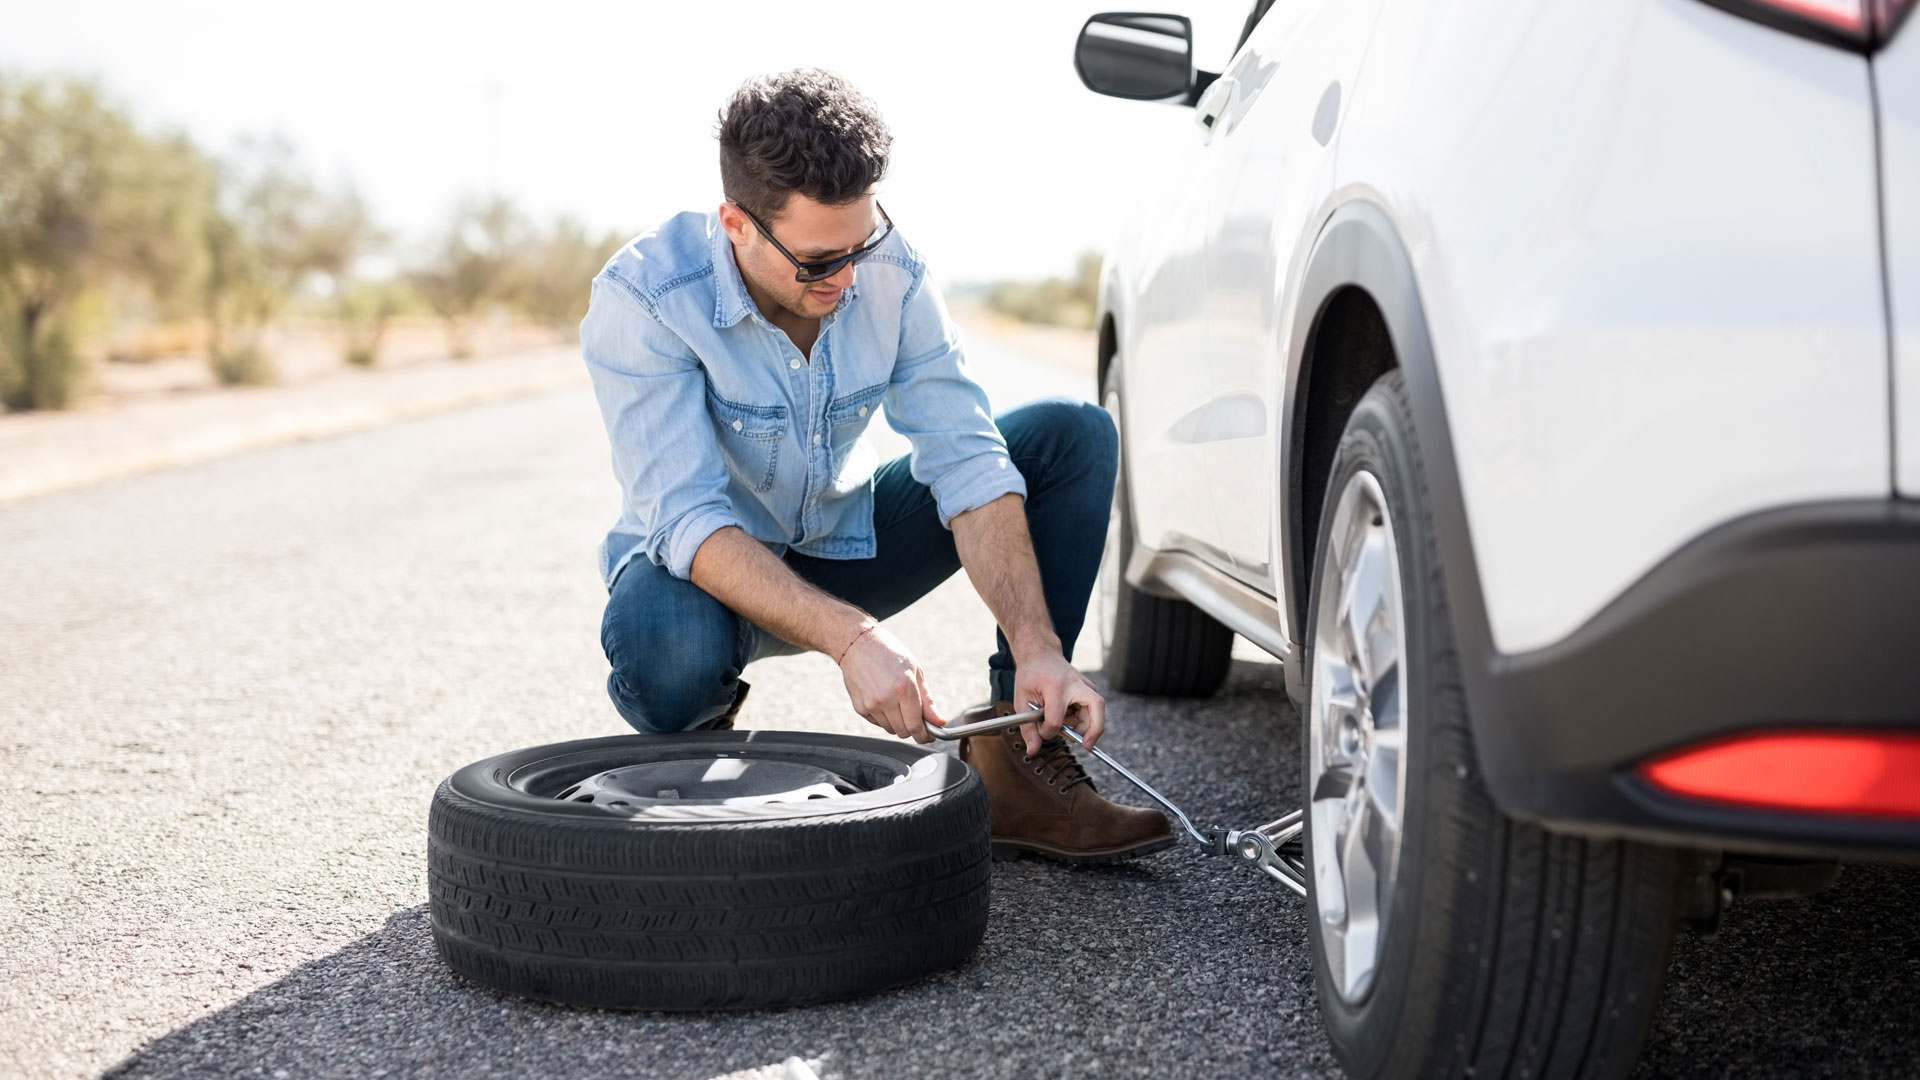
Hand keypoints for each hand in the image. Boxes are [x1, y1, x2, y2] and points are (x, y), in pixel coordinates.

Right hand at [837, 623, 946, 742]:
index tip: (928, 736)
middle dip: (912, 728)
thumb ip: (927, 700)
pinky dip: (884, 717)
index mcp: (904, 688)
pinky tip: (884, 700)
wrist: (858, 644)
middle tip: (915, 717)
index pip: (916, 726)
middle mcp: (886, 699)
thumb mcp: (916, 671)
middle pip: (903, 731)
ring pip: (890, 729)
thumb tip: (939, 722)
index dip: (924, 735)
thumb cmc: (889, 653)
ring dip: (898, 722)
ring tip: (897, 702)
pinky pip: (877, 723)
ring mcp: (870, 705)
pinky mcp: (860, 707)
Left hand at [1013, 648, 1105, 753]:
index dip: (1047, 732)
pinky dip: (1083, 719)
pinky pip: (1093, 710)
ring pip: (1096, 711)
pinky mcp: (1090, 688)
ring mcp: (1086, 684)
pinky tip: (1068, 715)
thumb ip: (1028, 728)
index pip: (1056, 720)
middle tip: (1086, 745)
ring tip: (1065, 722)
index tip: (1041, 731)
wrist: (1041, 654)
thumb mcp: (1022, 700)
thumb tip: (1033, 750)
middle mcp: (1075, 683)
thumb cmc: (1031, 675)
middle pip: (1096, 707)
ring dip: (1084, 726)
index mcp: (1055, 686)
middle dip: (1094, 730)